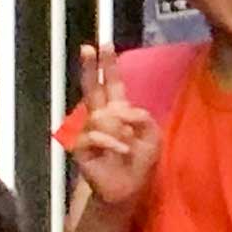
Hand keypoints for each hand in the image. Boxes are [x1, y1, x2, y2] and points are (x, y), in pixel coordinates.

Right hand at [58, 44, 160, 220]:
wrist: (129, 187)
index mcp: (118, 110)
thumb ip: (143, 118)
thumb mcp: (152, 136)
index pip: (113, 84)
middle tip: (87, 48)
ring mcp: (87, 130)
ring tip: (127, 146)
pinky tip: (121, 152)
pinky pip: (95, 135)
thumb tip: (121, 111)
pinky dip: (112, 144)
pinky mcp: (79, 147)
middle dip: (91, 67)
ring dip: (119, 131)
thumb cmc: (140, 161)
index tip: (104, 44)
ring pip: (100, 116)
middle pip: (93, 88)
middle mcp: (100, 116)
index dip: (109, 65)